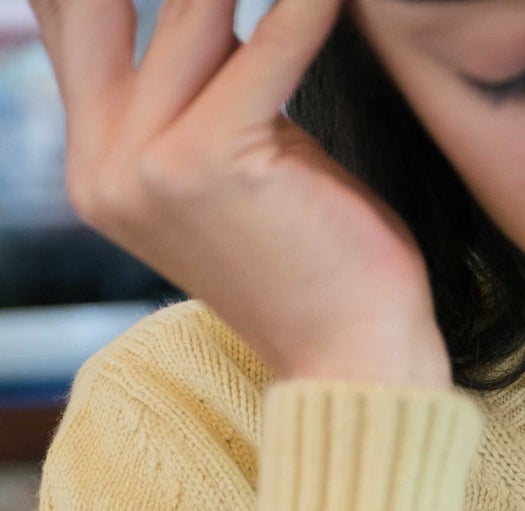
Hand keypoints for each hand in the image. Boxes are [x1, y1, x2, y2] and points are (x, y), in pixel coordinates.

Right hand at [29, 0, 450, 384]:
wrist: (354, 361)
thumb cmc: (314, 260)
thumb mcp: (230, 162)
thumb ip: (193, 86)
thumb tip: (198, 5)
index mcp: (97, 167)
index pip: (70, 17)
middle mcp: (105, 166)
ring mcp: (149, 166)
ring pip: (194, 10)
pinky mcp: (213, 163)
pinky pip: (267, 42)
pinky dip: (305, 3)